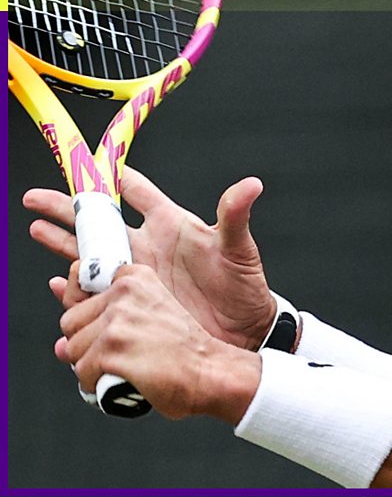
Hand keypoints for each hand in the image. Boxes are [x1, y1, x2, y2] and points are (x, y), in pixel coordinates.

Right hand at [27, 167, 276, 350]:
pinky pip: (93, 297)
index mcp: (169, 224)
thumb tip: (251, 185)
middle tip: (35, 198)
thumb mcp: (239, 250)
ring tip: (37, 230)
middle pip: (97, 223)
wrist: (243, 332)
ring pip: (87, 257)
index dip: (111, 177)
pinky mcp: (130, 304)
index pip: (134, 192)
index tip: (86, 164)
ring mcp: (134, 276)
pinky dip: (72, 293)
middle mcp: (146, 247)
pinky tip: (56, 288)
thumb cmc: (243, 286)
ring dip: (61, 244)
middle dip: (65, 209)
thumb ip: (235, 216)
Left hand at [56, 262, 260, 422]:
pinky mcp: (112, 351)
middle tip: (122, 354)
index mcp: (134, 277)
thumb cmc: (186, 348)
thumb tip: (55, 321)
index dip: (85, 314)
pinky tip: (123, 381)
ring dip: (93, 367)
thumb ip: (105, 311)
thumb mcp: (150, 312)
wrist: (213, 372)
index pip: (78, 287)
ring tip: (126, 367)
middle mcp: (123, 293)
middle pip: (70, 323)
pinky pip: (82, 373)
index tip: (104, 327)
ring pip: (73, 350)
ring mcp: (117, 322)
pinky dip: (97, 385)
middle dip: (87, 344)